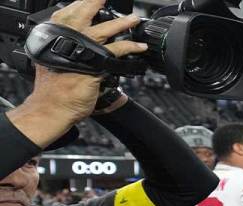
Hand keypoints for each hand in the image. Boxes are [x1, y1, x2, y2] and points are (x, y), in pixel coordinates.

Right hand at [40, 0, 145, 114]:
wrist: (53, 106)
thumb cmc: (53, 89)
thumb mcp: (54, 63)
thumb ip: (67, 53)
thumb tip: (78, 49)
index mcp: (52, 37)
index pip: (64, 14)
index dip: (77, 5)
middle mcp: (65, 40)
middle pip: (81, 14)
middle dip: (94, 3)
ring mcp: (80, 51)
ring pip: (103, 30)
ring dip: (121, 23)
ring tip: (133, 19)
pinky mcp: (95, 64)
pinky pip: (116, 51)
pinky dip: (130, 48)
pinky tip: (139, 47)